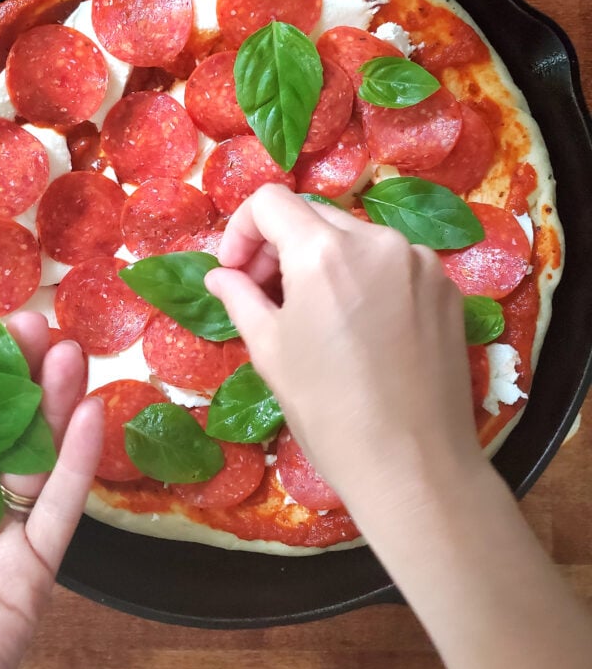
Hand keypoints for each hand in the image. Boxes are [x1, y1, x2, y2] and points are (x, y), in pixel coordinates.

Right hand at [205, 184, 482, 517]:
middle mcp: (378, 240)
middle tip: (268, 296)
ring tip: (318, 316)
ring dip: (326, 262)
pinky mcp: (448, 287)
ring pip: (356, 238)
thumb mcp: (270, 351)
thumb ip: (241, 298)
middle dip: (281, 246)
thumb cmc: (328, 412)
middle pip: (314, 217)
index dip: (242, 230)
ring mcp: (421, 261)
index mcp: (325, 252)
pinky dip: (368, 279)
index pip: (270, 201)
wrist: (415, 466)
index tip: (237, 272)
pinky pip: (394, 264)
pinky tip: (365, 329)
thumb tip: (220, 275)